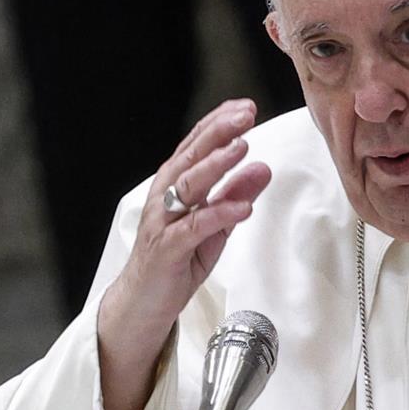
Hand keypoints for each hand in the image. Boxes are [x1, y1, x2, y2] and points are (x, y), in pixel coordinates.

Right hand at [97, 98, 273, 409]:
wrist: (144, 304)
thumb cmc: (178, 261)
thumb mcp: (215, 225)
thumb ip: (236, 195)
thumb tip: (264, 167)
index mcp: (174, 186)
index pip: (196, 146)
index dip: (219, 123)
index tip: (245, 105)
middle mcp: (165, 197)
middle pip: (191, 157)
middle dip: (219, 132)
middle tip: (246, 114)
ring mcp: (163, 222)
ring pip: (188, 186)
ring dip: (217, 166)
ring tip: (244, 148)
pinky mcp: (168, 250)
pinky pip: (194, 228)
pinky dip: (219, 214)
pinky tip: (242, 206)